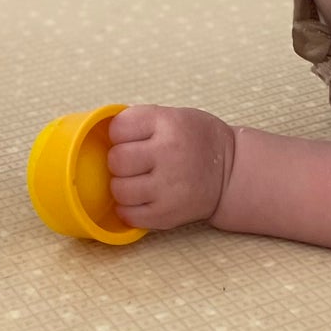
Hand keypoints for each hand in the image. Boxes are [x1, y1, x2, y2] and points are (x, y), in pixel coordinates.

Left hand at [107, 105, 235, 231]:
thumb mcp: (173, 115)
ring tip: (137, 182)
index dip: (118, 135)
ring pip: (119, 190)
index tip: (130, 140)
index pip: (118, 128)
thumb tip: (98, 136)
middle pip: (116, 160)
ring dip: (122, 187)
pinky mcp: (168, 213)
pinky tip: (141, 200)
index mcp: (168, 122)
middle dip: (119, 162)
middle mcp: (169, 153)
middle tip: (133, 163)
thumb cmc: (196, 140)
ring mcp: (169, 186)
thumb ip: (139, 123)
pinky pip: (129, 215)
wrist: (232, 172)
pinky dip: (129, 209)